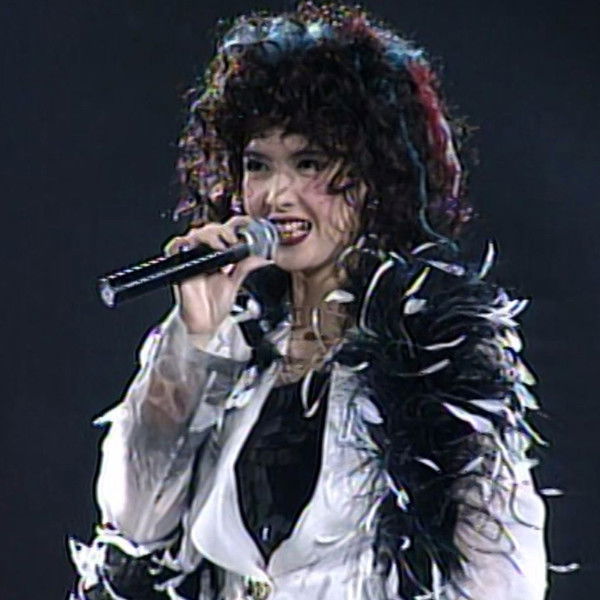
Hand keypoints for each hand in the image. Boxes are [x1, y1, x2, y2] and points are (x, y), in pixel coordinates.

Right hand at [164, 216, 272, 335]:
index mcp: (218, 253)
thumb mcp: (235, 281)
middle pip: (210, 228)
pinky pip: (175, 246)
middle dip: (223, 231)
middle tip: (233, 240)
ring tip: (220, 245)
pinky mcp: (178, 265)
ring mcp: (191, 257)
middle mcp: (204, 252)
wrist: (204, 324)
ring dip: (208, 235)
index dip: (235, 226)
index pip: (225, 230)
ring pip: (196, 233)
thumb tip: (263, 256)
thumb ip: (246, 266)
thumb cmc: (215, 304)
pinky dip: (183, 243)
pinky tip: (197, 248)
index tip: (245, 227)